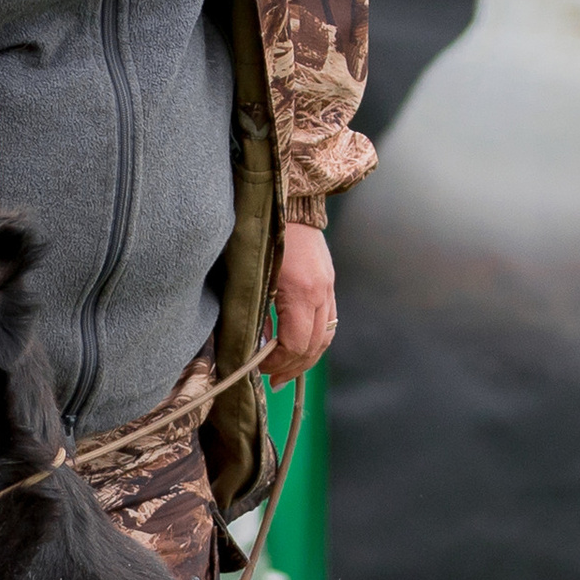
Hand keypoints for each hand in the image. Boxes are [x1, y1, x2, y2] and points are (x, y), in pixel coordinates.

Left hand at [263, 223, 336, 385]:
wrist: (287, 200)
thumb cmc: (261, 233)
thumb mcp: (250, 274)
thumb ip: (253, 310)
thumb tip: (256, 343)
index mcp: (300, 290)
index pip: (296, 343)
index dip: (278, 362)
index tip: (260, 367)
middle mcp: (320, 291)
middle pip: (314, 345)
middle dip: (293, 366)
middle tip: (272, 379)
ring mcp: (328, 286)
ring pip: (326, 336)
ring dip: (307, 358)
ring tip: (287, 371)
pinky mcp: (329, 281)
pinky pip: (328, 320)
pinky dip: (315, 339)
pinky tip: (299, 347)